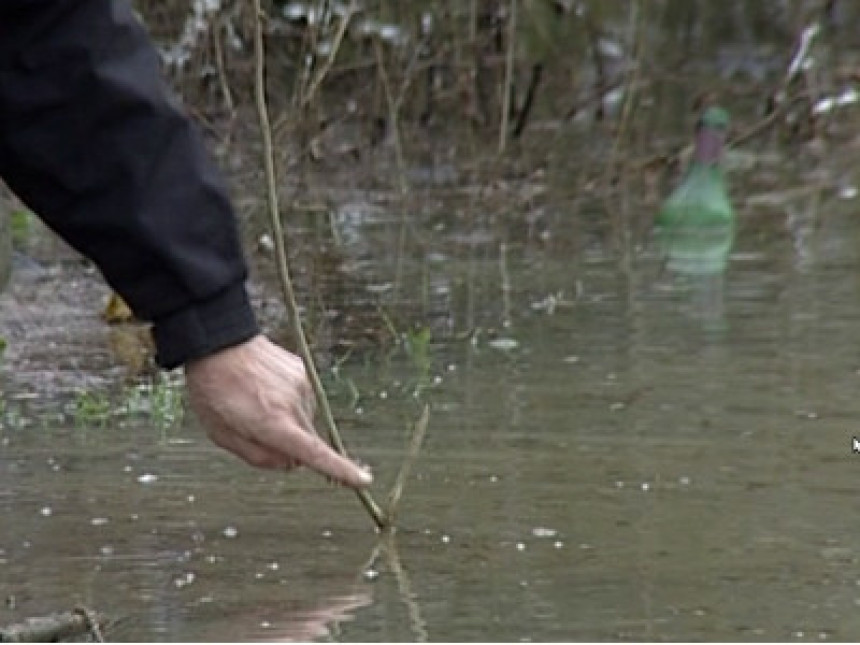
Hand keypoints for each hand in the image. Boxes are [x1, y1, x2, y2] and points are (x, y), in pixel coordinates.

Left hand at [185, 334, 371, 488]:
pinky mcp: (303, 370)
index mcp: (273, 424)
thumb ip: (258, 457)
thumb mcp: (222, 434)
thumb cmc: (214, 392)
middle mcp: (294, 404)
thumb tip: (292, 464)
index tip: (364, 479)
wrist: (217, 342)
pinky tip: (266, 388)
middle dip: (291, 444)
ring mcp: (302, 384)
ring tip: (258, 401)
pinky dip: (289, 401)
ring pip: (306, 418)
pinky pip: (303, 398)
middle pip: (308, 440)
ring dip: (289, 419)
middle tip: (258, 430)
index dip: (340, 469)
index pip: (314, 453)